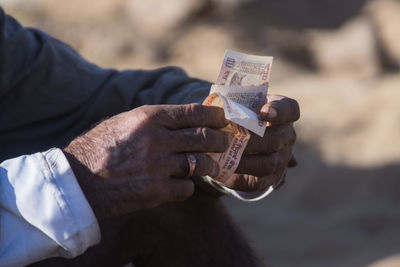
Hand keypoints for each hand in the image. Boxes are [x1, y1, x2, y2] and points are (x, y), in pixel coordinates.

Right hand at [64, 104, 228, 218]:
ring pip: (201, 164)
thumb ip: (155, 119)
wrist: (78, 180)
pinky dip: (187, 186)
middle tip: (224, 143)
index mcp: (150, 117)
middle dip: (221, 141)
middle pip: (205, 137)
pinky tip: (180, 184)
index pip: (196, 113)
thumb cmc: (101, 147)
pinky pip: (187, 187)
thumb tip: (187, 117)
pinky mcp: (155, 191)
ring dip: (210, 166)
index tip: (224, 120)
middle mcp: (157, 139)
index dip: (216, 117)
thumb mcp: (126, 121)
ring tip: (210, 166)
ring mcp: (157, 166)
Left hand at [221, 95, 299, 191]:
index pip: (290, 109)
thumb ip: (232, 104)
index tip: (264, 112)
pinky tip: (221, 168)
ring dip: (245, 159)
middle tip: (232, 137)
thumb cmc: (236, 117)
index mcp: (280, 113)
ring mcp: (280, 159)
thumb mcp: (236, 105)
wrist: (236, 144)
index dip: (280, 110)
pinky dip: (237, 175)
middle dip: (254, 138)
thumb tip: (217, 107)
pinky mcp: (266, 179)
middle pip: (279, 138)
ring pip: (269, 163)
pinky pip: (256, 181)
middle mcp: (286, 137)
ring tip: (224, 154)